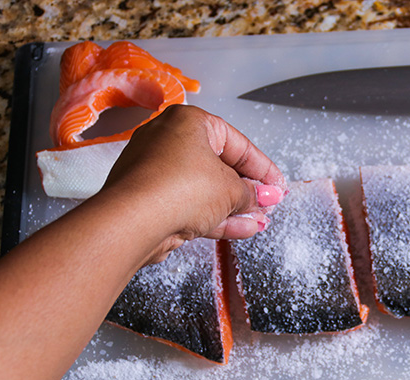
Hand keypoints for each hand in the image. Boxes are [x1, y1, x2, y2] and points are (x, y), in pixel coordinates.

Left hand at [101, 105, 285, 263]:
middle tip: (267, 204)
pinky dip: (215, 215)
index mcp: (189, 121)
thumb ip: (252, 193)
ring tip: (258, 221)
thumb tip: (263, 197)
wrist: (132, 222)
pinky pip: (190, 204)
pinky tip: (240, 228)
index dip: (262, 168)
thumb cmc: (179, 189)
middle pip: (220, 166)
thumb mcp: (231, 190)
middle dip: (247, 190)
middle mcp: (169, 140)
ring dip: (235, 207)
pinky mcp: (150, 198)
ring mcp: (156, 170)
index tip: (276, 185)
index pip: (237, 143)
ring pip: (206, 189)